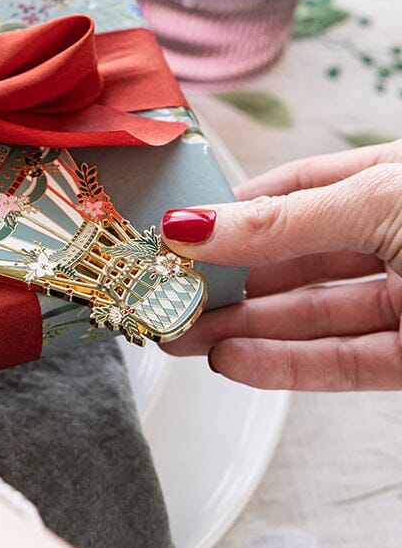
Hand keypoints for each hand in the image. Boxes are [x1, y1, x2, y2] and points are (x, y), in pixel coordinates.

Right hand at [161, 140, 401, 389]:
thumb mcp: (376, 202)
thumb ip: (283, 222)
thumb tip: (190, 225)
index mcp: (392, 181)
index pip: (303, 188)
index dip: (241, 209)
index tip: (184, 229)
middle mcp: (399, 238)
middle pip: (297, 258)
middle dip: (230, 277)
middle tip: (169, 290)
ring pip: (314, 316)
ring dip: (244, 328)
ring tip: (182, 334)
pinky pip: (345, 363)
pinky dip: (286, 366)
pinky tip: (233, 361)